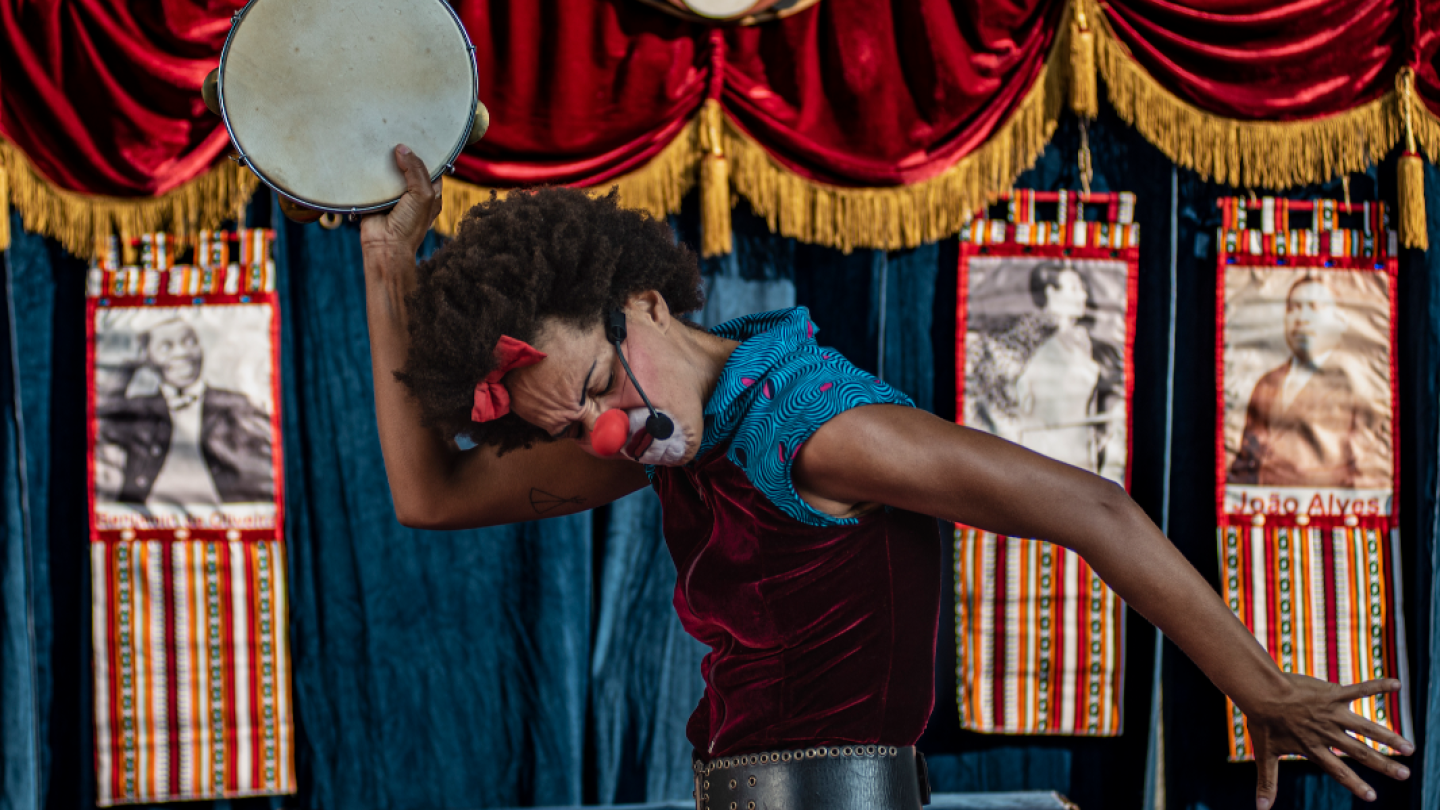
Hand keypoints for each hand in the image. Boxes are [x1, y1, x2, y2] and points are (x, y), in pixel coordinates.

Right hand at [359, 145, 443, 261]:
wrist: (385, 245)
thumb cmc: (410, 225)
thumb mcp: (423, 195)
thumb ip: (416, 170)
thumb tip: (402, 149)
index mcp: (430, 193)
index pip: (432, 168)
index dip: (429, 154)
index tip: (421, 135)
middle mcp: (413, 192)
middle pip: (410, 167)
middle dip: (405, 154)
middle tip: (398, 132)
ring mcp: (394, 194)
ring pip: (391, 171)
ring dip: (387, 160)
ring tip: (382, 138)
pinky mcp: (376, 196)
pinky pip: (374, 179)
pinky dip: (371, 169)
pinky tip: (369, 155)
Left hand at [1244, 674, 1412, 807]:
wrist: (1258, 690)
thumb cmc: (1262, 721)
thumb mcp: (1265, 754)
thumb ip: (1267, 782)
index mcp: (1314, 748)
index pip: (1338, 771)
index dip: (1355, 784)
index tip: (1372, 797)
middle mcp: (1326, 733)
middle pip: (1360, 752)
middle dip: (1384, 764)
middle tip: (1405, 775)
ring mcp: (1331, 713)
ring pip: (1366, 727)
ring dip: (1388, 736)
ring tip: (1409, 748)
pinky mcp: (1332, 694)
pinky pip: (1359, 689)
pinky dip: (1378, 686)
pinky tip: (1397, 684)